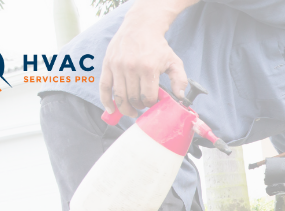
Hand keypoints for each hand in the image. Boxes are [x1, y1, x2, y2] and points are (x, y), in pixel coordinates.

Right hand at [99, 0, 196, 116]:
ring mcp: (117, 66)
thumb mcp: (174, 61)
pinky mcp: (107, 64)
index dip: (151, 104)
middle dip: (139, 106)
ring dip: (125, 108)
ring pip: (119, 96)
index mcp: (148, 68)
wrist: (141, 26)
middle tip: (143, 106)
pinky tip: (112, 110)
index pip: (147, 97)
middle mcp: (131, 67)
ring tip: (132, 111)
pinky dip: (106, 101)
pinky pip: (104, 87)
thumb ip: (180, 80)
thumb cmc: (158, 46)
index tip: (153, 103)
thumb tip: (180, 97)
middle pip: (133, 98)